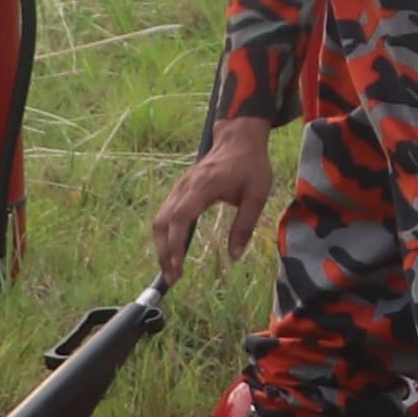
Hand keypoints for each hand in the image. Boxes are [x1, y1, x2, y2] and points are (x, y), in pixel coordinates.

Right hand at [149, 117, 279, 283]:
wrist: (239, 138)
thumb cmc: (251, 166)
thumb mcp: (256, 196)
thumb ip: (244, 226)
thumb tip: (234, 256)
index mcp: (203, 187)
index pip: (180, 218)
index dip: (174, 244)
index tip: (177, 267)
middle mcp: (185, 187)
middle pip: (163, 222)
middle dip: (163, 252)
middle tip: (172, 278)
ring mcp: (180, 187)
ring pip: (160, 219)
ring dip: (162, 245)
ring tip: (171, 270)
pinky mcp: (180, 189)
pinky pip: (166, 214)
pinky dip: (165, 234)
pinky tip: (173, 251)